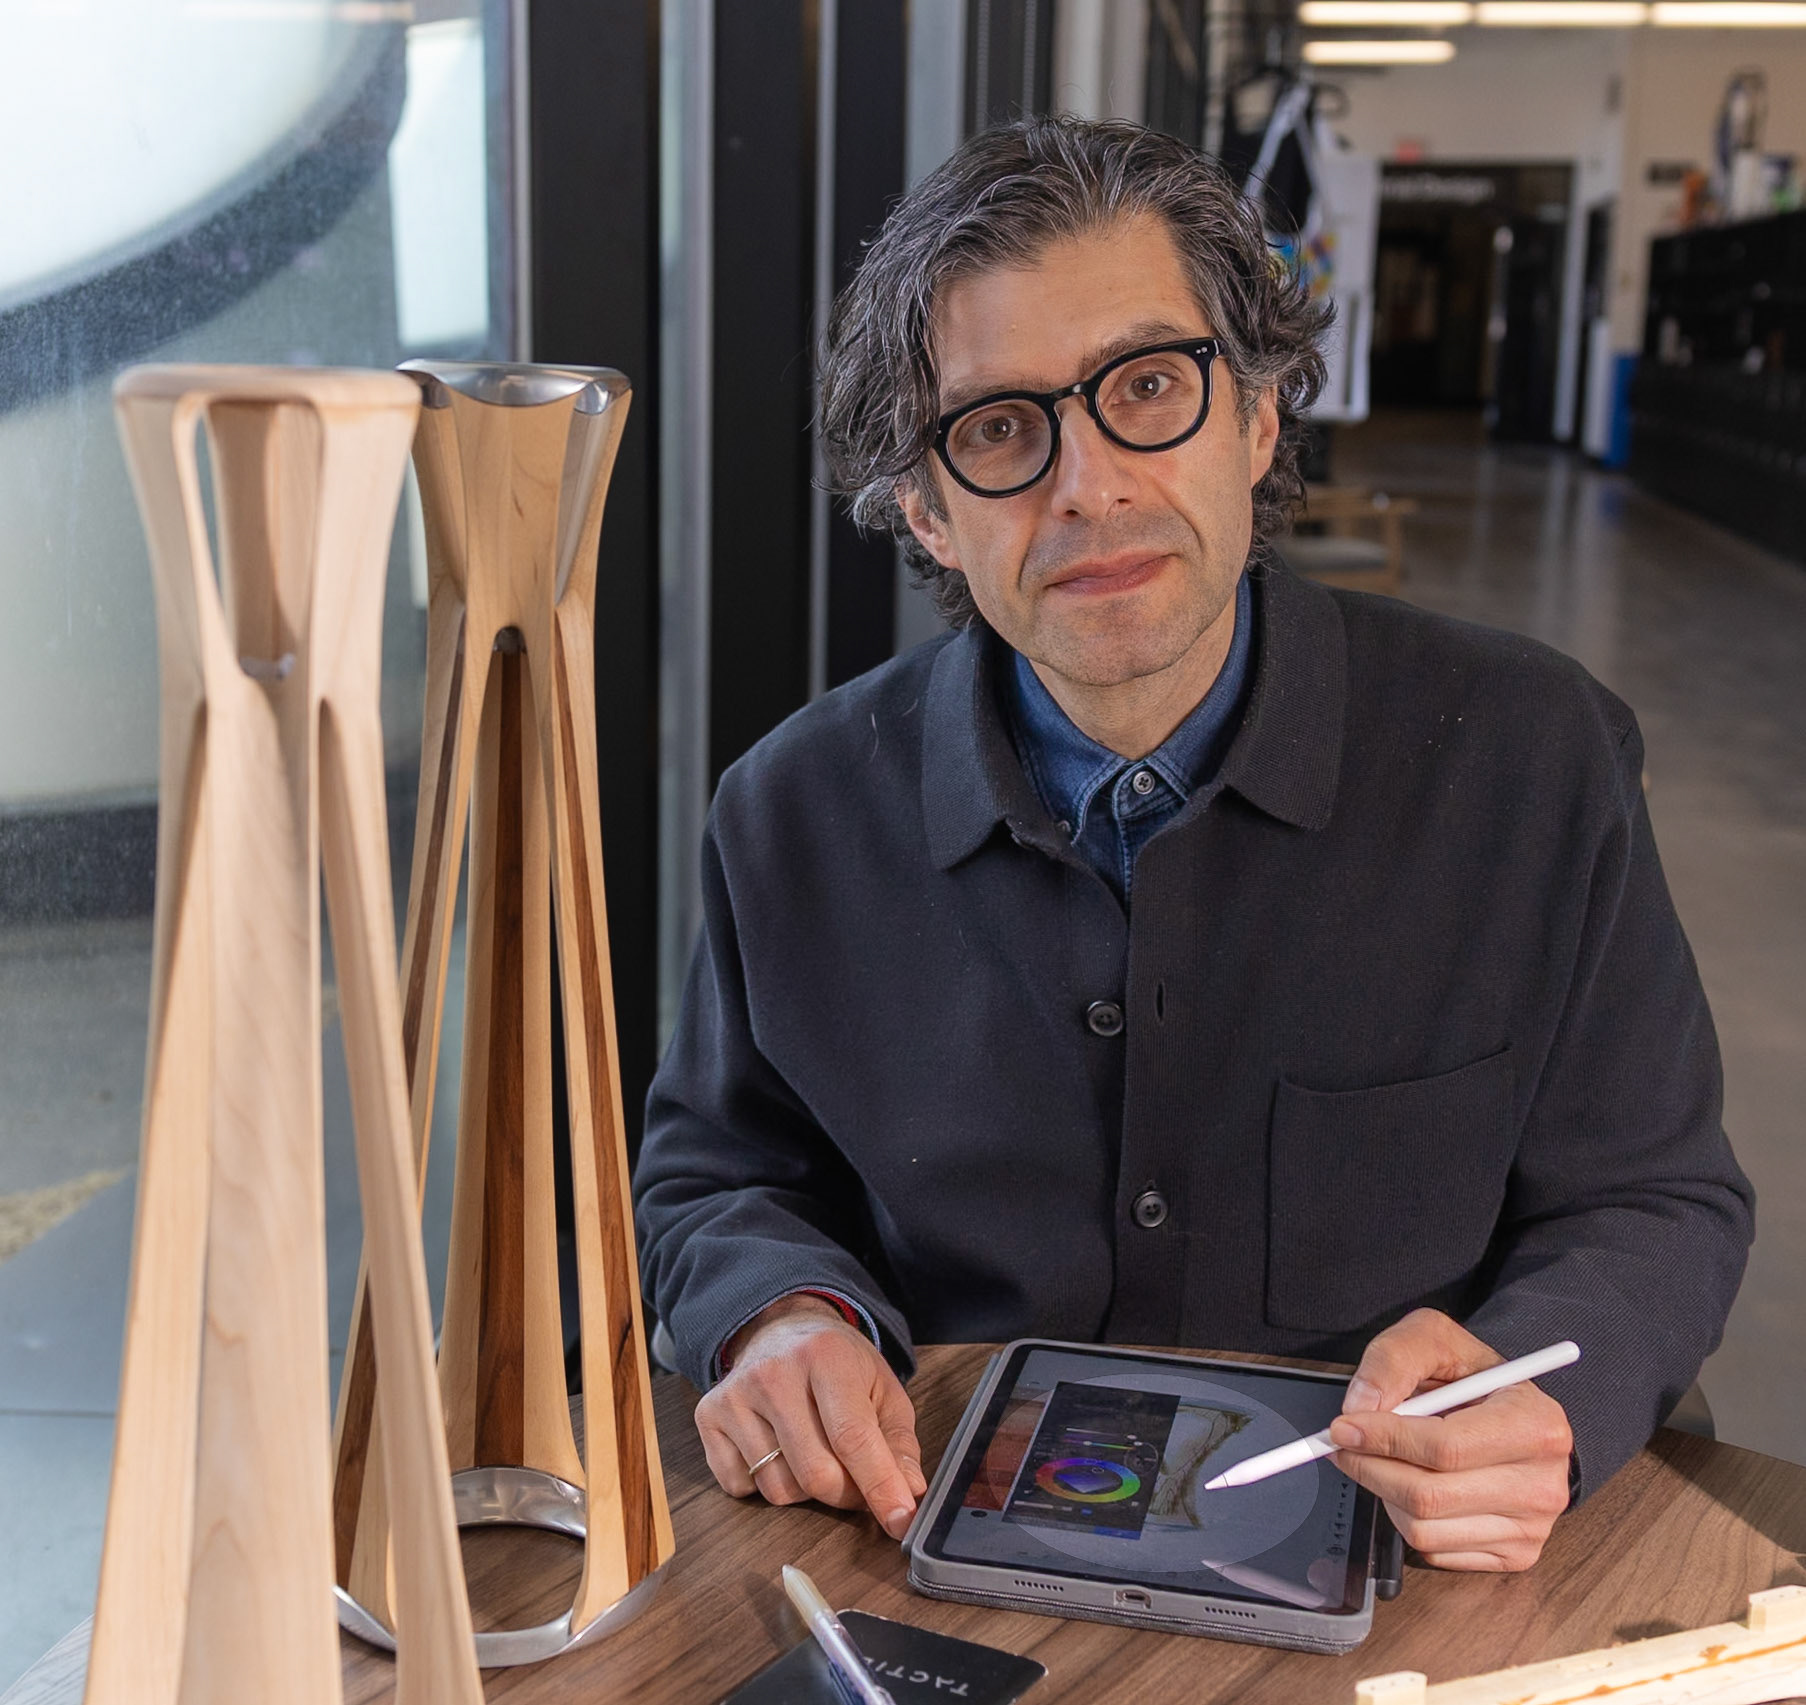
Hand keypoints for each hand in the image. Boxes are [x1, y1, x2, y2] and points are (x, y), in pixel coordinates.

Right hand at [694, 1294, 926, 1539]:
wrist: (782, 1330)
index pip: (852, 1438)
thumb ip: (899, 1442)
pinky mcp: (708, 1416)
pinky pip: (741, 1487)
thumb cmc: (838, 1365)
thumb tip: (908, 1493)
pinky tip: (775, 1448)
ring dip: (805, 1489)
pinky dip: (764, 1484)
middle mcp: (774, 1373)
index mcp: (826, 1356)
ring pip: (779, 1489)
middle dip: (846, 1494)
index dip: (879, 1486)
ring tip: (812, 1450)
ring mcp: (735, 1395)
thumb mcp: (882, 1389)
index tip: (899, 1521)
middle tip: (857, 1483)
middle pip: (815, 1474)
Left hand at [1327, 1308, 1572, 1572]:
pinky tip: (1417, 1483)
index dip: (1385, 1439)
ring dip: (1385, 1493)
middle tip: (1342, 1445)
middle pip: (1429, 1495)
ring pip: (1424, 1529)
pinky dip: (1407, 1518)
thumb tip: (1359, 1407)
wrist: (1514, 1414)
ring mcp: (1532, 1528)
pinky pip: (1435, 1550)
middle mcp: (1543, 1484)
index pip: (1445, 1448)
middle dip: (1370, 1468)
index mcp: (1536, 1425)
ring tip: (1390, 1459)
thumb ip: (1394, 1359)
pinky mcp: (1515, 1556)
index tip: (1343, 1427)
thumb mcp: (1434, 1338)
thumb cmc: (1474, 1376)